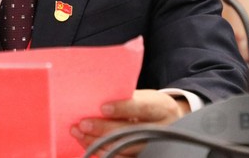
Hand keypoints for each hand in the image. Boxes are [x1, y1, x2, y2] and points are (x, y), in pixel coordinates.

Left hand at [69, 90, 189, 156]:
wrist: (169, 123)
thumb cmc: (149, 106)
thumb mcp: (144, 97)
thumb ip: (125, 98)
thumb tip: (93, 98)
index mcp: (161, 108)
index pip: (143, 108)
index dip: (123, 108)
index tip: (103, 107)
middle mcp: (160, 130)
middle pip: (131, 132)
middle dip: (104, 129)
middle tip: (83, 124)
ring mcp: (153, 147)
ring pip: (124, 149)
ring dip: (98, 142)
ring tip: (79, 134)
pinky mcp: (143, 157)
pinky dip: (102, 152)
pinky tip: (88, 144)